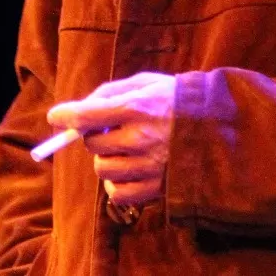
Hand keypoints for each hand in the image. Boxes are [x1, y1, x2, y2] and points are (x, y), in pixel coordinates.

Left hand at [46, 72, 175, 207]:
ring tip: (126, 149)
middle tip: (110, 130)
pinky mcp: (156, 188)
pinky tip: (130, 169)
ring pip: (103, 169)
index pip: (86, 116)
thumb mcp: (147, 82)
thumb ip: (111, 92)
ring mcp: (148, 166)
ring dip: (106, 160)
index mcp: (137, 108)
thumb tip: (80, 107)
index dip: (65, 115)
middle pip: (92, 145)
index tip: (55, 116)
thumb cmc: (177, 100)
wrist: (219, 127)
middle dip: (95, 137)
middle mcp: (140, 138)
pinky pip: (118, 193)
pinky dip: (117, 184)